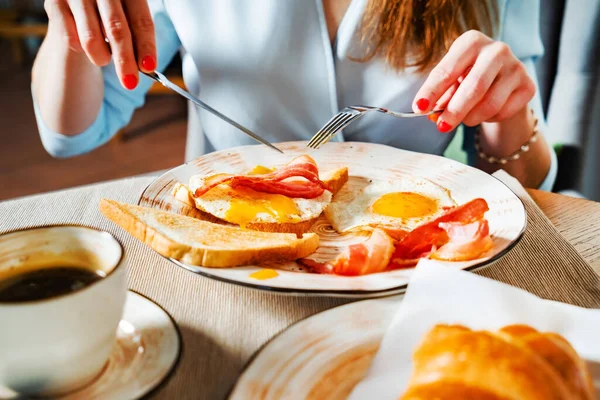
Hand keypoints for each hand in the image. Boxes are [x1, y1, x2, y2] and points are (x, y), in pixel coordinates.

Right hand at [44, 0, 156, 89]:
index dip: (146, 45)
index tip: (149, 67)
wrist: (78, 4)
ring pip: (91, 38)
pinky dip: (80, 49)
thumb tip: (145, 66)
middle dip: (125, 59)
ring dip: (101, 56)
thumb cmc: (109, 16)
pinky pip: (70, 38)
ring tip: (103, 59)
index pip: (140, 20)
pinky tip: (83, 46)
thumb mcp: (127, 20)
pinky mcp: (55, 3)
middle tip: (130, 82)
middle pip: (116, 28)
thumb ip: (135, 38)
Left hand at [413, 30, 535, 132]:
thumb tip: (430, 114)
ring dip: (471, 118)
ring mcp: (516, 67)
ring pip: (490, 104)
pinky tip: (484, 113)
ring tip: (464, 120)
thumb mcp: (451, 81)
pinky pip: (503, 112)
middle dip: (455, 110)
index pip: (447, 70)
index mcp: (471, 42)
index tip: (419, 108)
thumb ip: (440, 96)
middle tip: (441, 126)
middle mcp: (496, 50)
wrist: (502, 80)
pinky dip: (488, 119)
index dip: (431, 91)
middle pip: (474, 87)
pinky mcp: (528, 86)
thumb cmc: (468, 77)